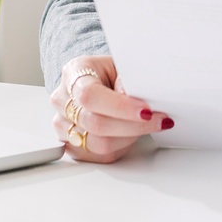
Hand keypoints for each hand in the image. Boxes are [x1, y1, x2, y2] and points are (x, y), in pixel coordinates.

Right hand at [49, 55, 171, 162]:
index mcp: (74, 72)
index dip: (120, 107)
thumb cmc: (112, 73)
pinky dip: (121, 146)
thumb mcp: (123, 66)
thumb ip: (127, 80)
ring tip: (147, 126)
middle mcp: (62, 99)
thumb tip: (135, 98)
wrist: (100, 81)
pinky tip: (131, 134)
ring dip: (129, 137)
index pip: (90, 95)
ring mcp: (62, 124)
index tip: (146, 111)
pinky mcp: (70, 144)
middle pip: (95, 123)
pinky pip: (99, 155)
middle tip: (159, 120)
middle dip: (133, 125)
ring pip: (98, 144)